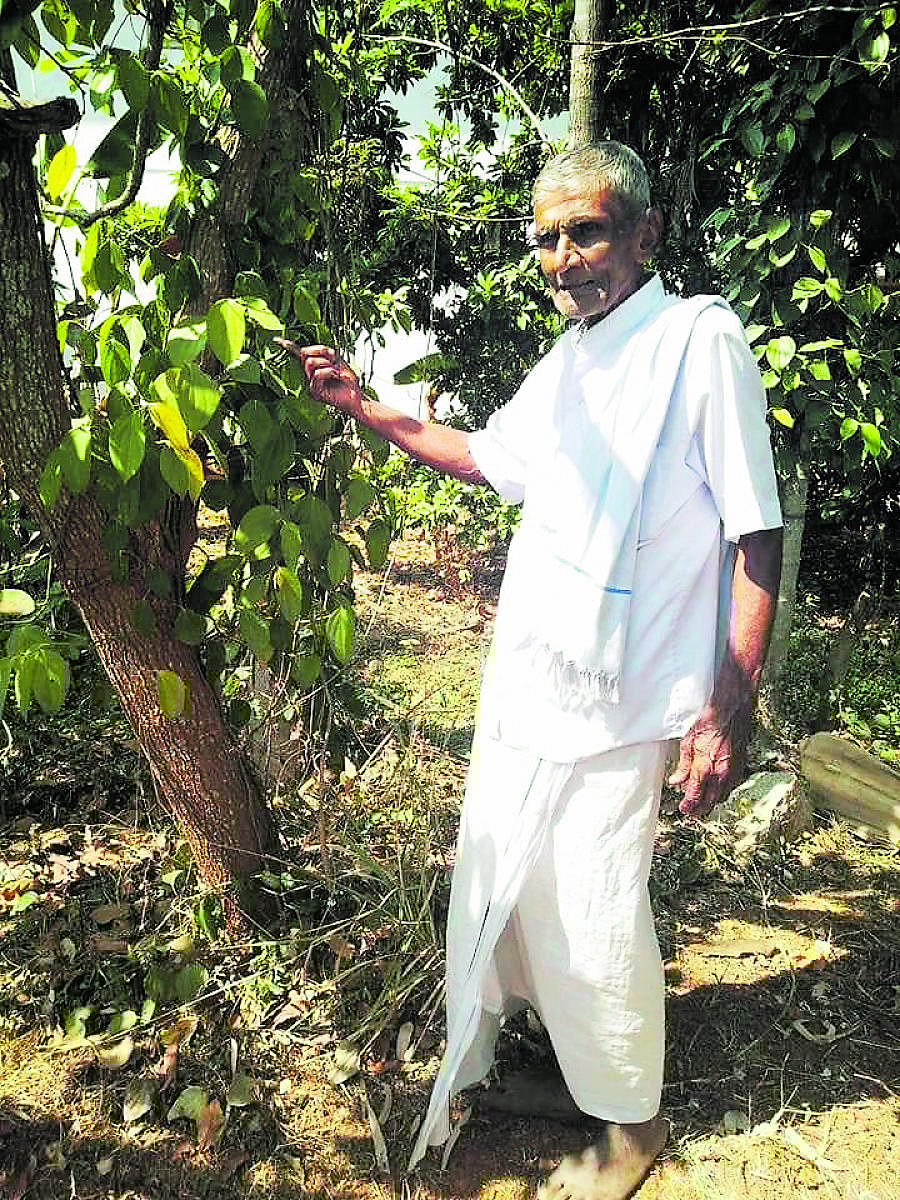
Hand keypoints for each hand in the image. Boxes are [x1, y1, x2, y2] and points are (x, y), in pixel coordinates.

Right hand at [275, 340, 363, 415]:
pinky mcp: (315, 393)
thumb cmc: (349, 382)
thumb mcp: (338, 361)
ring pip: (310, 363)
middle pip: (306, 354)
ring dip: (327, 364)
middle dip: (323, 354)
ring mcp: (312, 385)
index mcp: (315, 368)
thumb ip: (325, 353)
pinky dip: (329, 372)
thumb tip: (307, 350)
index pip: (300, 356)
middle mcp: (310, 376)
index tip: (277, 341)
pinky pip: (317, 374)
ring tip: (337, 373)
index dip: (289, 347)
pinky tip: (337, 377)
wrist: (357, 397)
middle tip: (336, 363)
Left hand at [668, 701, 750, 817]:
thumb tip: (675, 781)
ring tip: (701, 804)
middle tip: (690, 811)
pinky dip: (722, 792)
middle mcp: (720, 774)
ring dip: (711, 802)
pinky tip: (716, 791)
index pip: (695, 796)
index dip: (688, 806)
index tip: (683, 809)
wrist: (730, 710)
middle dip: (699, 809)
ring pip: (722, 796)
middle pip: (710, 801)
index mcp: (704, 768)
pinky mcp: (741, 767)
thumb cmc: (708, 722)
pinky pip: (731, 787)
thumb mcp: (687, 742)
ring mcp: (733, 771)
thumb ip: (682, 765)